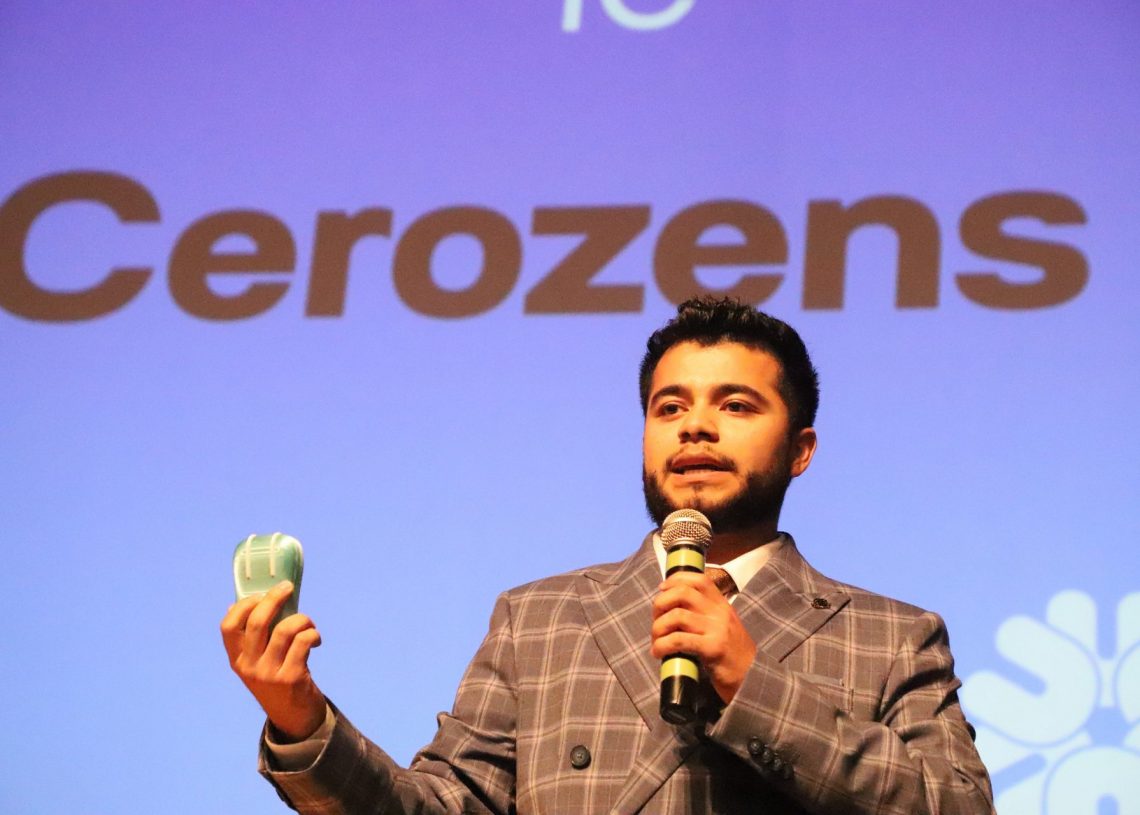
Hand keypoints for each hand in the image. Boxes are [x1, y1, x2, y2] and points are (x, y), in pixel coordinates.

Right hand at [220, 581, 326, 740]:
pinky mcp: (291, 678)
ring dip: (302, 619)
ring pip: (285, 629)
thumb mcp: (257, 662)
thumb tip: (238, 602)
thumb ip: (252, 637)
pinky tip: (315, 639)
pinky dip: (313, 634)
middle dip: (274, 598)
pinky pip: (303, 642)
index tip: (260, 594)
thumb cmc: (277, 679)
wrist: (295, 718)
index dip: (243, 605)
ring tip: (309, 624)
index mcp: (237, 660)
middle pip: (257, 622)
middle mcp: (249, 666)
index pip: (228, 626)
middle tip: (287, 588)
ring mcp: (269, 673)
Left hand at [651, 572, 756, 702]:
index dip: (676, 579)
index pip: (699, 579)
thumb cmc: (731, 653)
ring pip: (677, 616)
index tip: (662, 589)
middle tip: (655, 620)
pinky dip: (663, 645)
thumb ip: (704, 615)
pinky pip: (679, 640)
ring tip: (656, 640)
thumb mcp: (722, 626)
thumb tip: (671, 609)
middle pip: (682, 593)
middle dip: (660, 603)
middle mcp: (719, 612)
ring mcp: (717, 629)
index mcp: (721, 604)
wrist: (754, 676)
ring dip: (658, 627)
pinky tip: (658, 652)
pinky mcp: (712, 648)